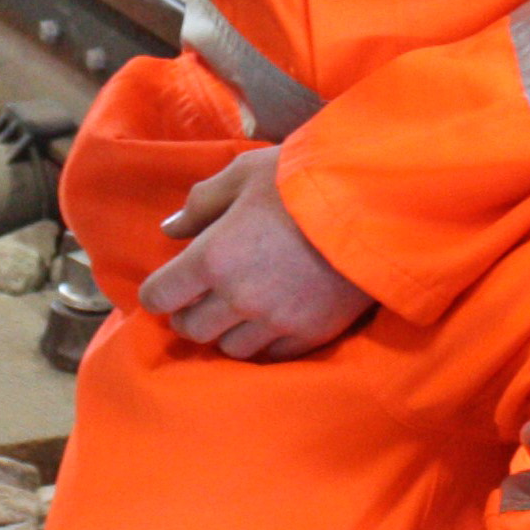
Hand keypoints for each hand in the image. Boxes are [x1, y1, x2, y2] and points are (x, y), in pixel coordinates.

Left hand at [140, 148, 375, 361]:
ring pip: (230, 348)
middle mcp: (238, 298)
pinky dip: (264, 342)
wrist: (371, 202)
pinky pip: (272, 355)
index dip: (158, 292)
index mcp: (213, 258)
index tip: (169, 285)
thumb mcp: (242, 174)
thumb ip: (201, 203)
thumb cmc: (299, 179)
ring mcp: (275, 321)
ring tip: (238, 310)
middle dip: (189, 314)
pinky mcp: (309, 334)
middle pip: (192, 329)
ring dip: (226, 331)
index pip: (160, 296)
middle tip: (201, 298)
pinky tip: (270, 321)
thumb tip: (171, 229)